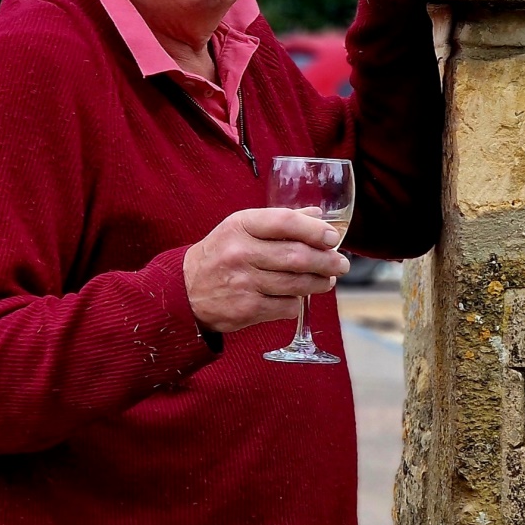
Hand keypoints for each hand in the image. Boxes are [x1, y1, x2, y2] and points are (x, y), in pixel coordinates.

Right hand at [183, 208, 350, 333]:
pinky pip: (287, 305)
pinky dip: (298, 302)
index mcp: (241, 225)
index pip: (285, 221)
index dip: (314, 229)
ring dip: (319, 283)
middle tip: (341, 264)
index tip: (332, 237)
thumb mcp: (241, 228)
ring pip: (297, 283)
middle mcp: (241, 252)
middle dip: (327, 261)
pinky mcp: (247, 309)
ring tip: (327, 280)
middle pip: (297, 256)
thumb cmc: (220, 254)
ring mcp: (244, 282)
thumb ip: (279, 221)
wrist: (183, 291)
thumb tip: (318, 215)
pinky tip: (297, 297)